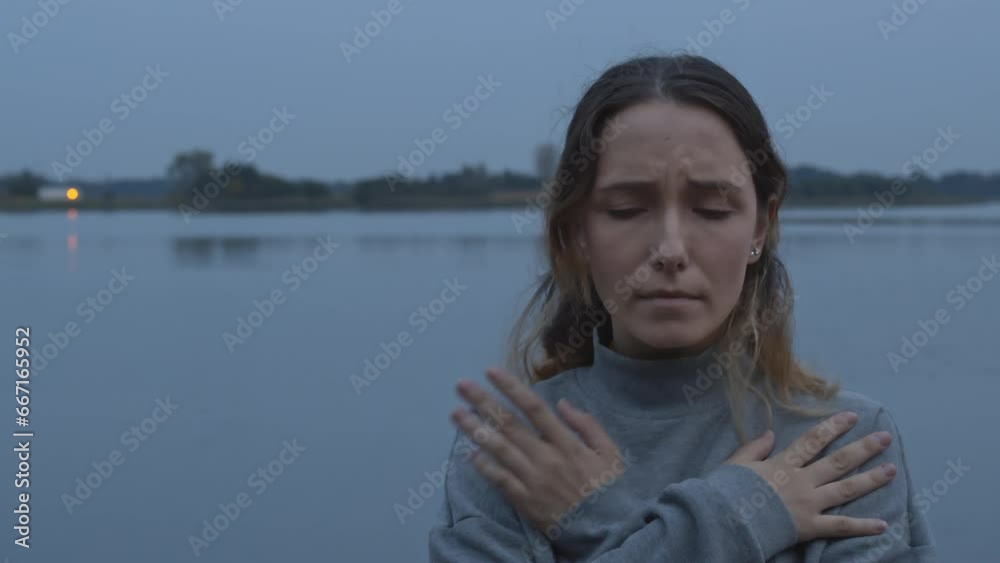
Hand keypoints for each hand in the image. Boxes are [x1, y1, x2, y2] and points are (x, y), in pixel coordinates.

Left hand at [450, 367, 626, 532]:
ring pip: (499, 450)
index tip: (491, 371)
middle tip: (462, 386)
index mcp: (566, 443)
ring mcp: (533, 480)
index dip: (511, 388)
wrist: (607, 530)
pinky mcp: (525, 501)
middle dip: (483, 402)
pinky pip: (500, 481)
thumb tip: (562, 403)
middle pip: (509, 424)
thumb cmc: (610, 489)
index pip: (534, 408)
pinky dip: (484, 467)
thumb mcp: (610, 452)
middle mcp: (546, 458)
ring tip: (456, 414)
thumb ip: (587, 425)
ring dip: (475, 430)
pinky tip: (470, 453)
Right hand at [725, 412, 895, 542]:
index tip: (853, 416)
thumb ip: (754, 448)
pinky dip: (862, 527)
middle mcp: (802, 481)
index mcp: (784, 464)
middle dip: (863, 448)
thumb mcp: (736, 463)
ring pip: (845, 489)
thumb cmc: (727, 491)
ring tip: (892, 470)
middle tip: (885, 438)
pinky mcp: (810, 527)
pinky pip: (840, 527)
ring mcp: (809, 504)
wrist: (726, 520)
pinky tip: (883, 525)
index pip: (813, 440)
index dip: (834, 426)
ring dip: (871, 479)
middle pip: (838, 461)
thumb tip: (770, 433)